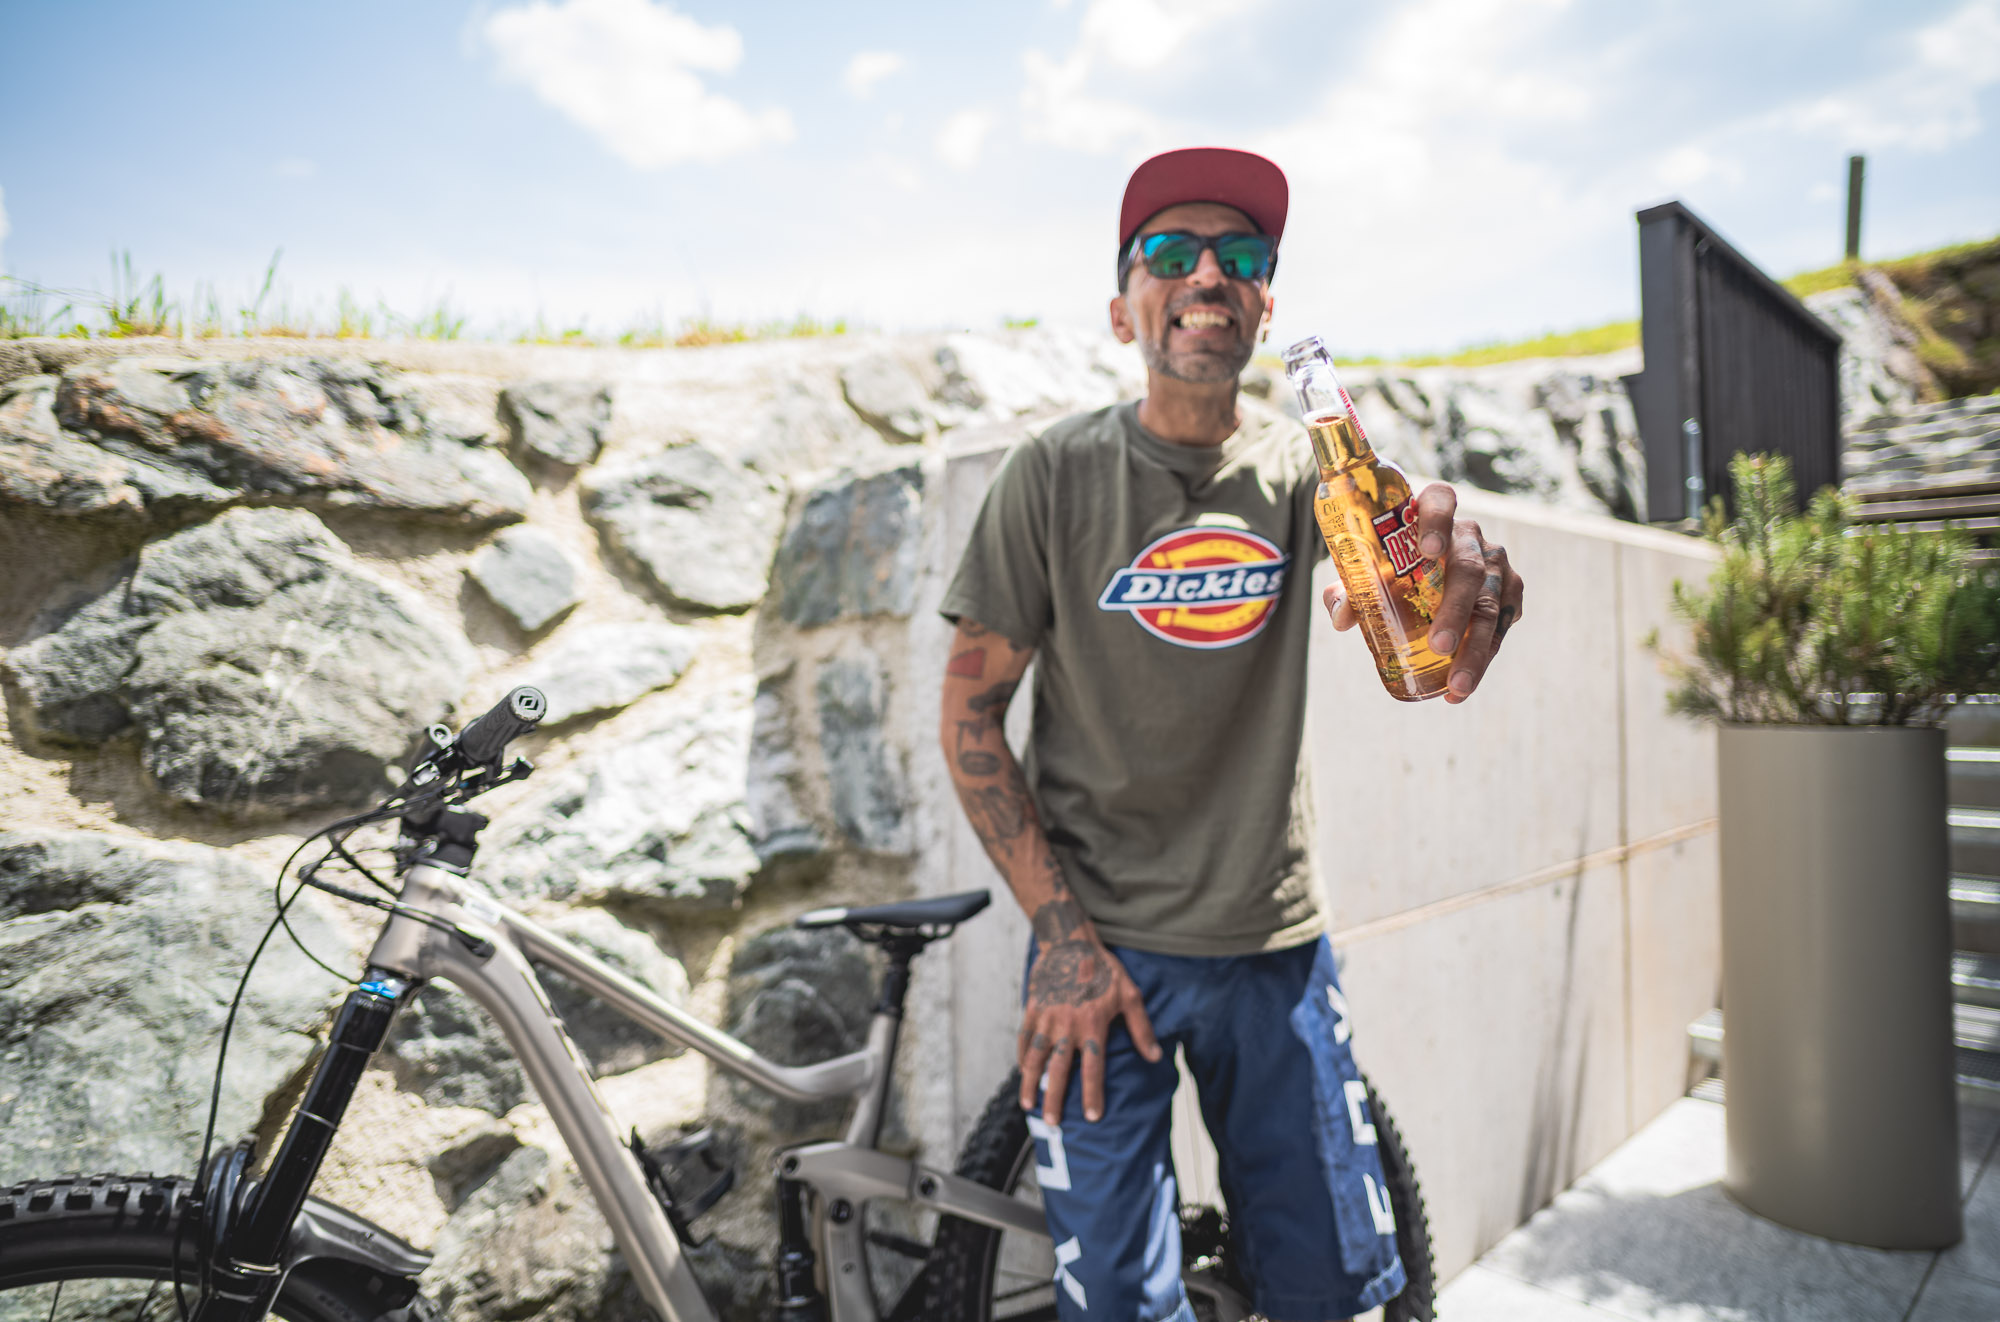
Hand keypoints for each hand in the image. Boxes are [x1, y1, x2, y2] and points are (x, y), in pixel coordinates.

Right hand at [1017, 923, 1161, 1123]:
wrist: (1070, 943)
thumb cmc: (1104, 969)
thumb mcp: (1129, 995)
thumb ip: (1141, 1028)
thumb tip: (1155, 1057)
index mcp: (1093, 1024)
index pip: (1093, 1068)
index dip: (1093, 1094)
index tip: (1093, 1116)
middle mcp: (1067, 1026)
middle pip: (1059, 1070)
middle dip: (1055, 1099)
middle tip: (1053, 1123)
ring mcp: (1047, 1019)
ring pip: (1035, 1058)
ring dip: (1031, 1084)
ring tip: (1028, 1105)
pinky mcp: (1032, 1010)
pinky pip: (1024, 1039)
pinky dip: (1021, 1057)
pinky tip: (1022, 1072)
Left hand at [1323, 481, 1524, 702]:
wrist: (1429, 568)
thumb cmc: (1392, 565)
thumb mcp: (1368, 572)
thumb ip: (1349, 590)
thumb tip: (1342, 617)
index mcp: (1434, 512)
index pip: (1441, 500)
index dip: (1436, 521)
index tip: (1427, 551)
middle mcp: (1470, 536)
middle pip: (1469, 569)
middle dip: (1456, 610)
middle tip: (1439, 645)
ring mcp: (1496, 564)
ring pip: (1490, 606)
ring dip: (1476, 649)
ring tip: (1457, 686)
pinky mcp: (1509, 592)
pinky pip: (1501, 627)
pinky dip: (1483, 658)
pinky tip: (1462, 686)